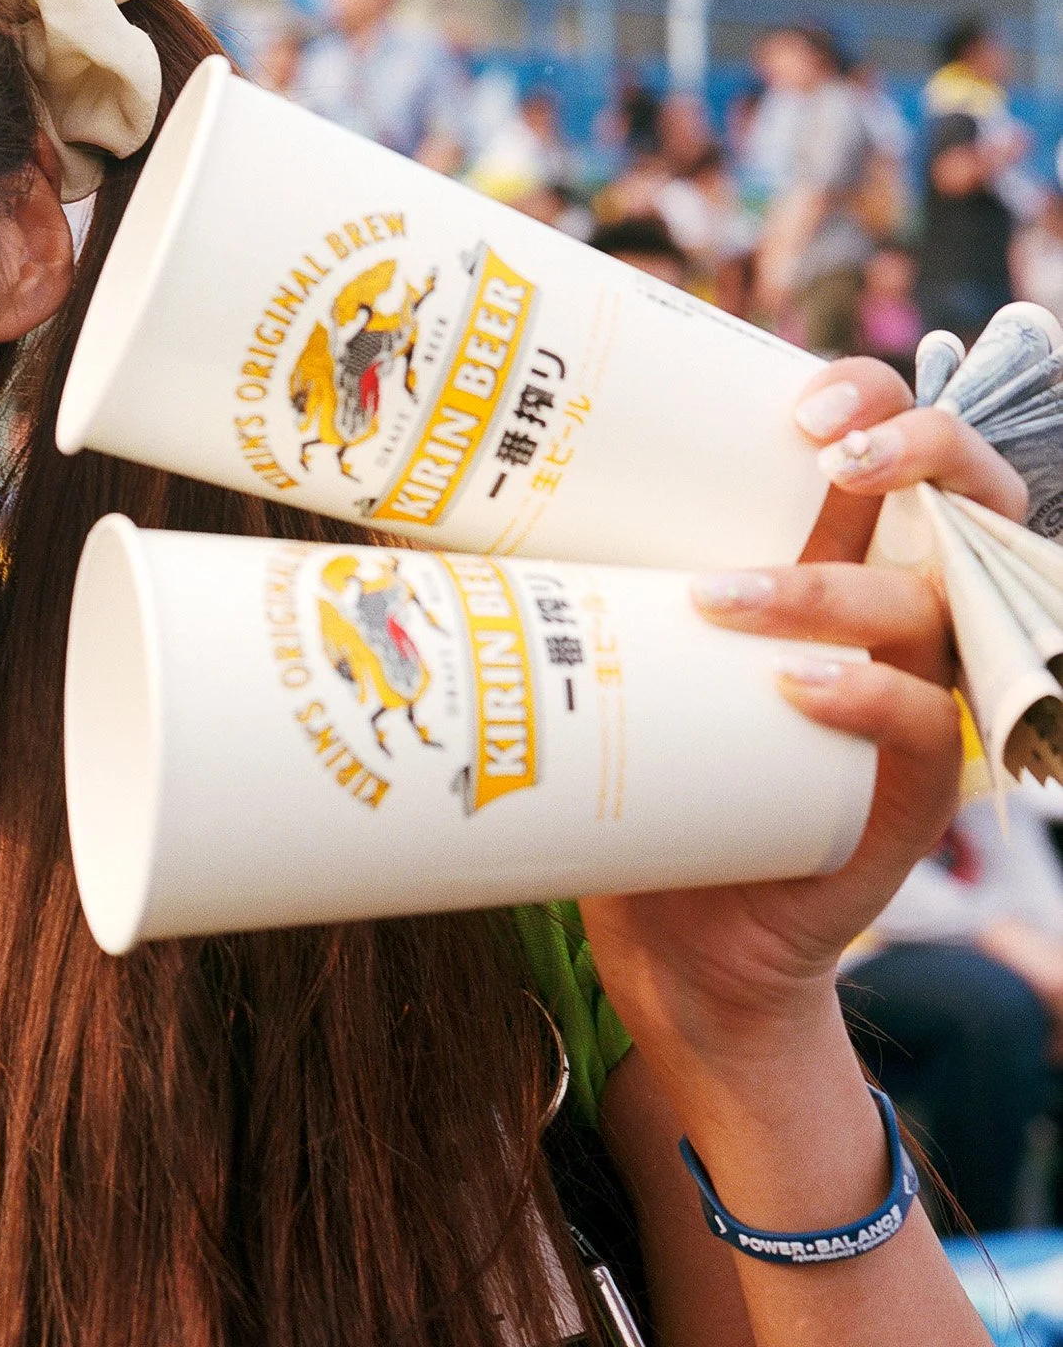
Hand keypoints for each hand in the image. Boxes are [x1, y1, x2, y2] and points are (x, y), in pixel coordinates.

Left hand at [581, 359, 1019, 1092]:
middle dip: (915, 448)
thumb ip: (544, 588)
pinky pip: (926, 730)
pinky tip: (798, 688)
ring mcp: (913, 709)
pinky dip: (869, 700)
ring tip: (721, 596)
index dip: (874, 401)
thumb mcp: (601, 663)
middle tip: (827, 448)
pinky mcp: (910, 801)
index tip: (796, 394)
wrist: (679, 952)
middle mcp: (892, 625)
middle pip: (962, 500)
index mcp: (832, 569)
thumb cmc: (636, 786)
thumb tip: (384, 516)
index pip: (889, 453)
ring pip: (925, 609)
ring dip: (828, 588)